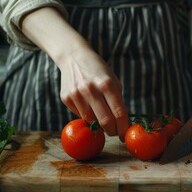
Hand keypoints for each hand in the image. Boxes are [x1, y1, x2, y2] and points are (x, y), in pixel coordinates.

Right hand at [20, 7, 128, 138]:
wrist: (73, 57)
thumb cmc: (98, 71)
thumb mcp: (113, 80)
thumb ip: (117, 100)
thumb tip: (122, 124)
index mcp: (107, 84)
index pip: (119, 113)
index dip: (124, 127)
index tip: (125, 134)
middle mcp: (91, 89)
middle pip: (105, 121)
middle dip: (113, 131)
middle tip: (115, 132)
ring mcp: (77, 94)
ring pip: (91, 121)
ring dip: (99, 125)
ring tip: (103, 119)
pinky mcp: (66, 98)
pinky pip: (80, 115)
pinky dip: (87, 116)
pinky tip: (88, 107)